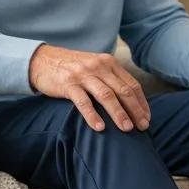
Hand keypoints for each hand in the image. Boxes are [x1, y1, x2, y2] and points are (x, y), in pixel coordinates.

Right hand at [28, 44, 149, 131]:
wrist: (41, 59)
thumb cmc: (72, 68)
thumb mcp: (95, 67)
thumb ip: (111, 79)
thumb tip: (131, 102)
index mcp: (109, 63)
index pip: (132, 84)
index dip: (142, 103)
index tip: (147, 118)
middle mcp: (99, 67)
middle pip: (123, 91)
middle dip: (136, 110)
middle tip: (143, 127)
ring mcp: (83, 75)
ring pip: (107, 96)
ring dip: (119, 114)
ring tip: (127, 129)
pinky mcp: (68, 84)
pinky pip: (83, 102)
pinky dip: (93, 116)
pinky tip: (100, 128)